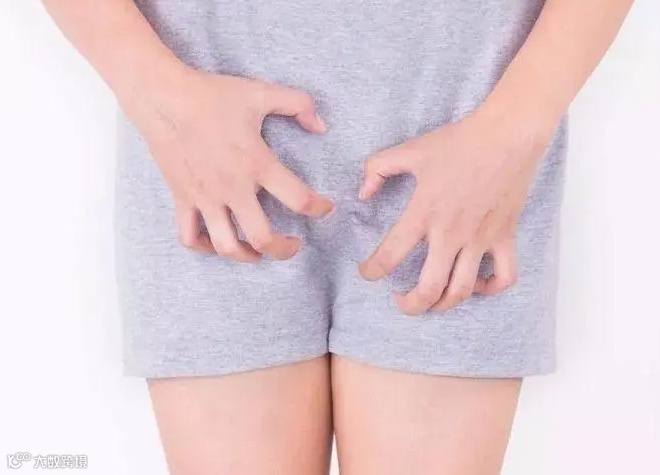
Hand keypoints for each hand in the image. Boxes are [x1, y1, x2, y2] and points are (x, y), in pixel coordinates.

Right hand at [126, 68, 333, 261]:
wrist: (163, 97)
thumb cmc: (213, 95)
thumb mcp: (262, 92)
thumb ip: (298, 104)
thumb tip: (321, 126)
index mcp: (257, 163)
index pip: (298, 199)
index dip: (319, 209)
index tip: (325, 209)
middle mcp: (232, 188)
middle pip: (262, 238)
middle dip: (284, 250)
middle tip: (294, 245)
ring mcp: (205, 197)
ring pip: (226, 246)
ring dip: (247, 256)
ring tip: (258, 251)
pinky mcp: (183, 198)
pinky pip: (190, 236)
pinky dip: (204, 247)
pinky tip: (217, 242)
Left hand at [358, 110, 553, 314]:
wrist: (507, 134)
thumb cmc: (458, 141)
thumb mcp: (410, 150)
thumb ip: (377, 169)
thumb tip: (362, 193)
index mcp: (424, 213)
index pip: (390, 254)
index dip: (372, 270)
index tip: (367, 273)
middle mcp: (451, 233)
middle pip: (428, 288)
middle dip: (410, 305)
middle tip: (400, 302)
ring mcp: (480, 239)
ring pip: (462, 291)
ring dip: (443, 305)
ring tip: (432, 301)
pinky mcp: (505, 237)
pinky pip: (504, 276)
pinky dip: (490, 288)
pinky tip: (476, 284)